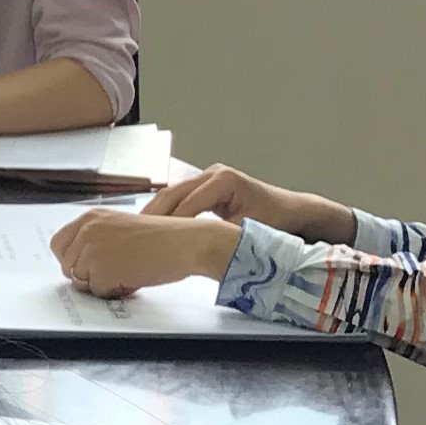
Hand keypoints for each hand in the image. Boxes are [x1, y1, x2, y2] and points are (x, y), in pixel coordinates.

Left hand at [48, 207, 240, 296]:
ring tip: (127, 272)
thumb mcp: (120, 228)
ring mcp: (92, 250)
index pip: (58, 244)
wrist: (185, 242)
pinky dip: (114, 291)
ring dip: (101, 284)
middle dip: (86, 275)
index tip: (87, 265)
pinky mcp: (101, 270)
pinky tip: (132, 277)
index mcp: (90, 217)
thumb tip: (76, 264)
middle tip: (114, 271)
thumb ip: (96, 239)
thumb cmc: (162, 238)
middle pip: (66, 266)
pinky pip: (97, 292)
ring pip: (80, 282)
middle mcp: (87, 230)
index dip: (72, 259)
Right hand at [137, 163, 351, 240]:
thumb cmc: (275, 221)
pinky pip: (180, 198)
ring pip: (172, 194)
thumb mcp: (247, 232)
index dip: (169, 224)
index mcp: (223, 180)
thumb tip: (197, 251)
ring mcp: (208, 177)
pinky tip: (151, 227)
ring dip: (155, 213)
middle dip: (153, 216)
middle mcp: (213, 173)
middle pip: (173, 193)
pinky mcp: (206, 187)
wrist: (292, 211)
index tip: (153, 242)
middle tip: (133, 237)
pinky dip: (165, 212)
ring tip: (136, 233)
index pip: (187, 204)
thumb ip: (220, 238)